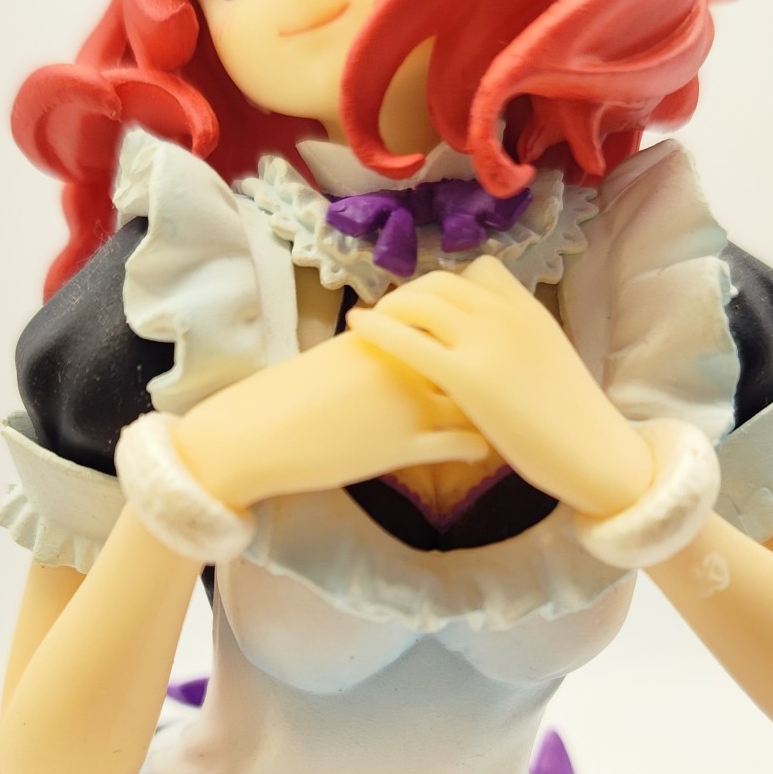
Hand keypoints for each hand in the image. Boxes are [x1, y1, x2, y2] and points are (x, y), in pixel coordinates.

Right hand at [175, 330, 486, 508]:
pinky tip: (484, 449)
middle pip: (472, 358)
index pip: (453, 324)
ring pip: (475, 402)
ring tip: (506, 418)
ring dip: (494, 411)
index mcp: (392, 334)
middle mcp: (409, 361)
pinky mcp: (407, 446)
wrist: (261, 430)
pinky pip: (463, 443)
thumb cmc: (296, 394)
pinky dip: (479, 446)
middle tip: (511, 382)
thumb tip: (406, 341)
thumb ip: (384, 346)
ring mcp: (411, 404)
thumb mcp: (345, 358)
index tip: (493, 345)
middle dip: (497, 370)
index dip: (479, 336)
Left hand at [345, 257, 651, 518]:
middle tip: (392, 315)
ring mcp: (487, 343)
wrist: (594, 451)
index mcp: (531, 310)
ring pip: (422, 302)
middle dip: (412, 293)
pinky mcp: (468, 377)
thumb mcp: (553, 362)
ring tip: (373, 324)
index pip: (481, 271)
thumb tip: (502, 348)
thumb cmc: (575, 423)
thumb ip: (523, 344)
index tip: (432, 304)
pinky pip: (409, 340)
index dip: (450, 286)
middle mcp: (507, 316)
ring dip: (392, 306)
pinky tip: (357, 327)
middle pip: (443, 282)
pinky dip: (378, 327)